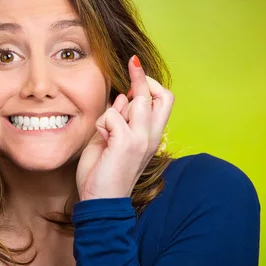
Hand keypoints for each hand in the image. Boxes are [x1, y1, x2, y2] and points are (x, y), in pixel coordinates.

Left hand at [76, 55, 173, 200]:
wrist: (101, 201)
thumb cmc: (103, 172)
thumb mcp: (112, 139)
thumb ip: (119, 119)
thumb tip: (121, 99)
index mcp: (152, 136)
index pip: (164, 100)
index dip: (149, 85)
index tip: (132, 82)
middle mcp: (152, 136)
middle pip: (162, 95)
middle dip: (142, 77)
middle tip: (131, 64)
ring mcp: (142, 139)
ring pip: (138, 100)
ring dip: (117, 106)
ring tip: (107, 128)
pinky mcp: (127, 143)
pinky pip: (113, 115)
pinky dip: (102, 123)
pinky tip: (102, 139)